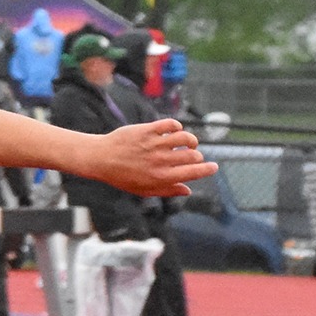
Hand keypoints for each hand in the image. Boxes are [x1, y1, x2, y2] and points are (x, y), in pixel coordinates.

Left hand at [86, 119, 217, 198]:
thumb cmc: (122, 177)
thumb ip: (167, 190)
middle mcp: (160, 161)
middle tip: (193, 156)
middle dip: (198, 156)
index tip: (214, 167)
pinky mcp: (148, 130)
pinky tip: (175, 131)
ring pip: (185, 138)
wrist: (101, 159)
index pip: (193, 172)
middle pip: (192, 155)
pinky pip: (171, 124)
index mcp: (161, 177)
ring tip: (188, 143)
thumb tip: (188, 190)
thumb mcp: (144, 190)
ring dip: (191, 140)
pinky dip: (177, 126)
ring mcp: (154, 144)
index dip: (207, 169)